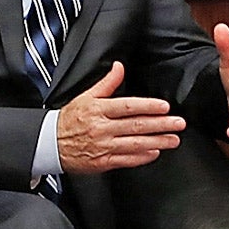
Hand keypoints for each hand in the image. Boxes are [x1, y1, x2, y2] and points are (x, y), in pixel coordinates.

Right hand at [57, 61, 185, 172]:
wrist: (50, 144)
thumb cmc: (70, 119)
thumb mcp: (86, 96)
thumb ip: (107, 83)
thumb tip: (119, 66)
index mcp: (98, 110)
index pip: (128, 106)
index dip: (148, 106)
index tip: (164, 107)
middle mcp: (102, 128)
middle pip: (136, 126)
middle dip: (161, 125)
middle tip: (178, 123)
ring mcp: (103, 146)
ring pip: (135, 144)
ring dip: (157, 142)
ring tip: (173, 139)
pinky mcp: (103, 162)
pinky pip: (126, 160)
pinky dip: (142, 157)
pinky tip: (155, 152)